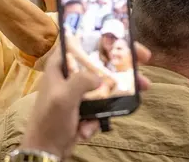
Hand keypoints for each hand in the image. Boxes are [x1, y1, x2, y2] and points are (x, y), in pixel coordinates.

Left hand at [20, 43, 151, 157]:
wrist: (45, 151)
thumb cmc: (49, 121)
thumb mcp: (64, 97)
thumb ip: (81, 81)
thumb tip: (99, 77)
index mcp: (59, 66)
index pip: (80, 43)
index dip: (100, 37)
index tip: (124, 39)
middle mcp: (69, 76)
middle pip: (99, 63)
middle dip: (122, 64)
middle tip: (144, 61)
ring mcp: (77, 93)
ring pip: (104, 86)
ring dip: (119, 93)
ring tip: (141, 91)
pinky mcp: (84, 110)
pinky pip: (100, 108)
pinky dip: (97, 119)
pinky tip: (85, 130)